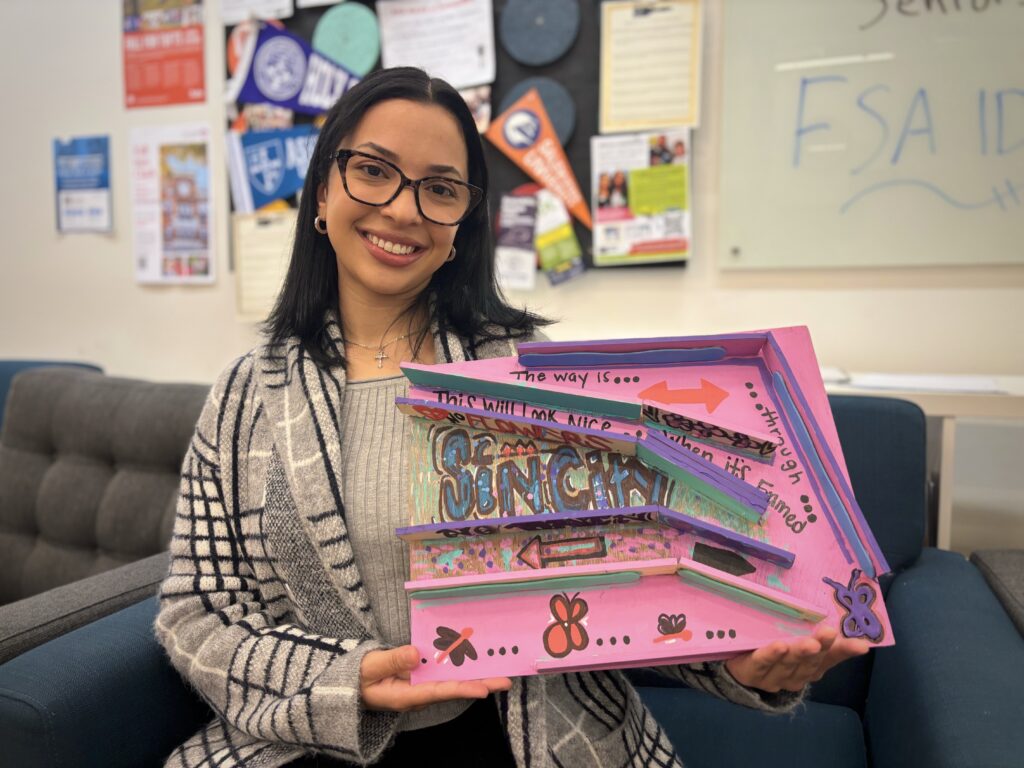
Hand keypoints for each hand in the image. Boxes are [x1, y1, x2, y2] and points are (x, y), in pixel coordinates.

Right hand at [360, 645, 511, 711]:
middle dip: (480, 684)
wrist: (349, 686)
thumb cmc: (357, 677)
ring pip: (453, 683)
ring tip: (502, 673)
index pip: (439, 691)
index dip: (462, 689)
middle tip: (507, 681)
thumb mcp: (370, 667)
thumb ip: (392, 660)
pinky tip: (478, 663)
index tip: (483, 689)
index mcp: (406, 695)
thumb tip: (416, 653)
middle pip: (454, 689)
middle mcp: (419, 694)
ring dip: (476, 677)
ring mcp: (421, 688)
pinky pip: (445, 676)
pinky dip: (462, 670)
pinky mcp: (421, 680)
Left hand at [724, 625, 869, 692]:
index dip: (844, 652)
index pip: (830, 659)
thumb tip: (830, 606)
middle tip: (830, 633)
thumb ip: (810, 628)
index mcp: (810, 667)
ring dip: (799, 653)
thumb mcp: (794, 636)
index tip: (861, 645)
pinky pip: (762, 663)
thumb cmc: (772, 646)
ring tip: (810, 643)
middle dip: (821, 648)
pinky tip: (779, 645)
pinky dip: (771, 655)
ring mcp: (774, 677)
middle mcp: (795, 675)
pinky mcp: (752, 673)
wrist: (738, 667)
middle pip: (810, 662)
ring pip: (788, 664)